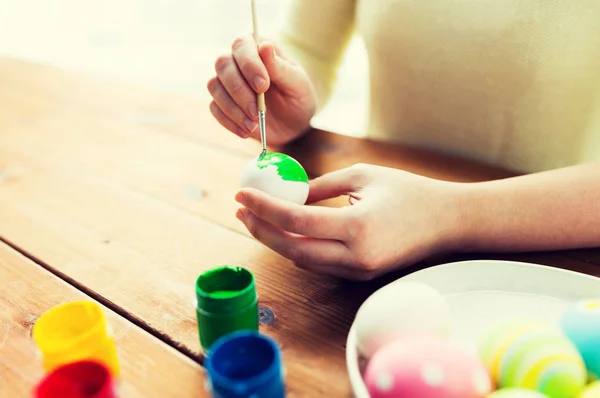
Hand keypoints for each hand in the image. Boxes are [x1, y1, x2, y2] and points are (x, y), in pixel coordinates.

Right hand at [207, 34, 316, 145]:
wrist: (294, 126)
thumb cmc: (298, 98)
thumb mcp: (296, 84)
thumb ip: (280, 67)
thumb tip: (265, 45)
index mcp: (258, 49)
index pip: (242, 44)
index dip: (249, 64)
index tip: (263, 86)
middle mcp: (238, 61)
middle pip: (223, 64)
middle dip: (239, 90)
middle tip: (258, 111)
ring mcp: (227, 82)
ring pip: (214, 86)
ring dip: (233, 108)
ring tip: (254, 124)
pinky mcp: (222, 103)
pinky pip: (214, 108)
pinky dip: (229, 121)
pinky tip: (247, 131)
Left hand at [234, 164, 465, 280]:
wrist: (445, 221)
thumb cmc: (407, 191)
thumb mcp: (362, 175)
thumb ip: (321, 186)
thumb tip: (287, 192)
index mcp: (357, 227)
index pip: (296, 220)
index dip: (264, 208)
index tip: (242, 195)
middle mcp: (355, 256)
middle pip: (292, 248)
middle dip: (260, 230)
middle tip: (241, 210)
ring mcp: (358, 270)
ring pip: (302, 260)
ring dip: (275, 240)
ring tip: (256, 218)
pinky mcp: (360, 274)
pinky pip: (318, 264)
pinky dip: (297, 247)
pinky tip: (285, 230)